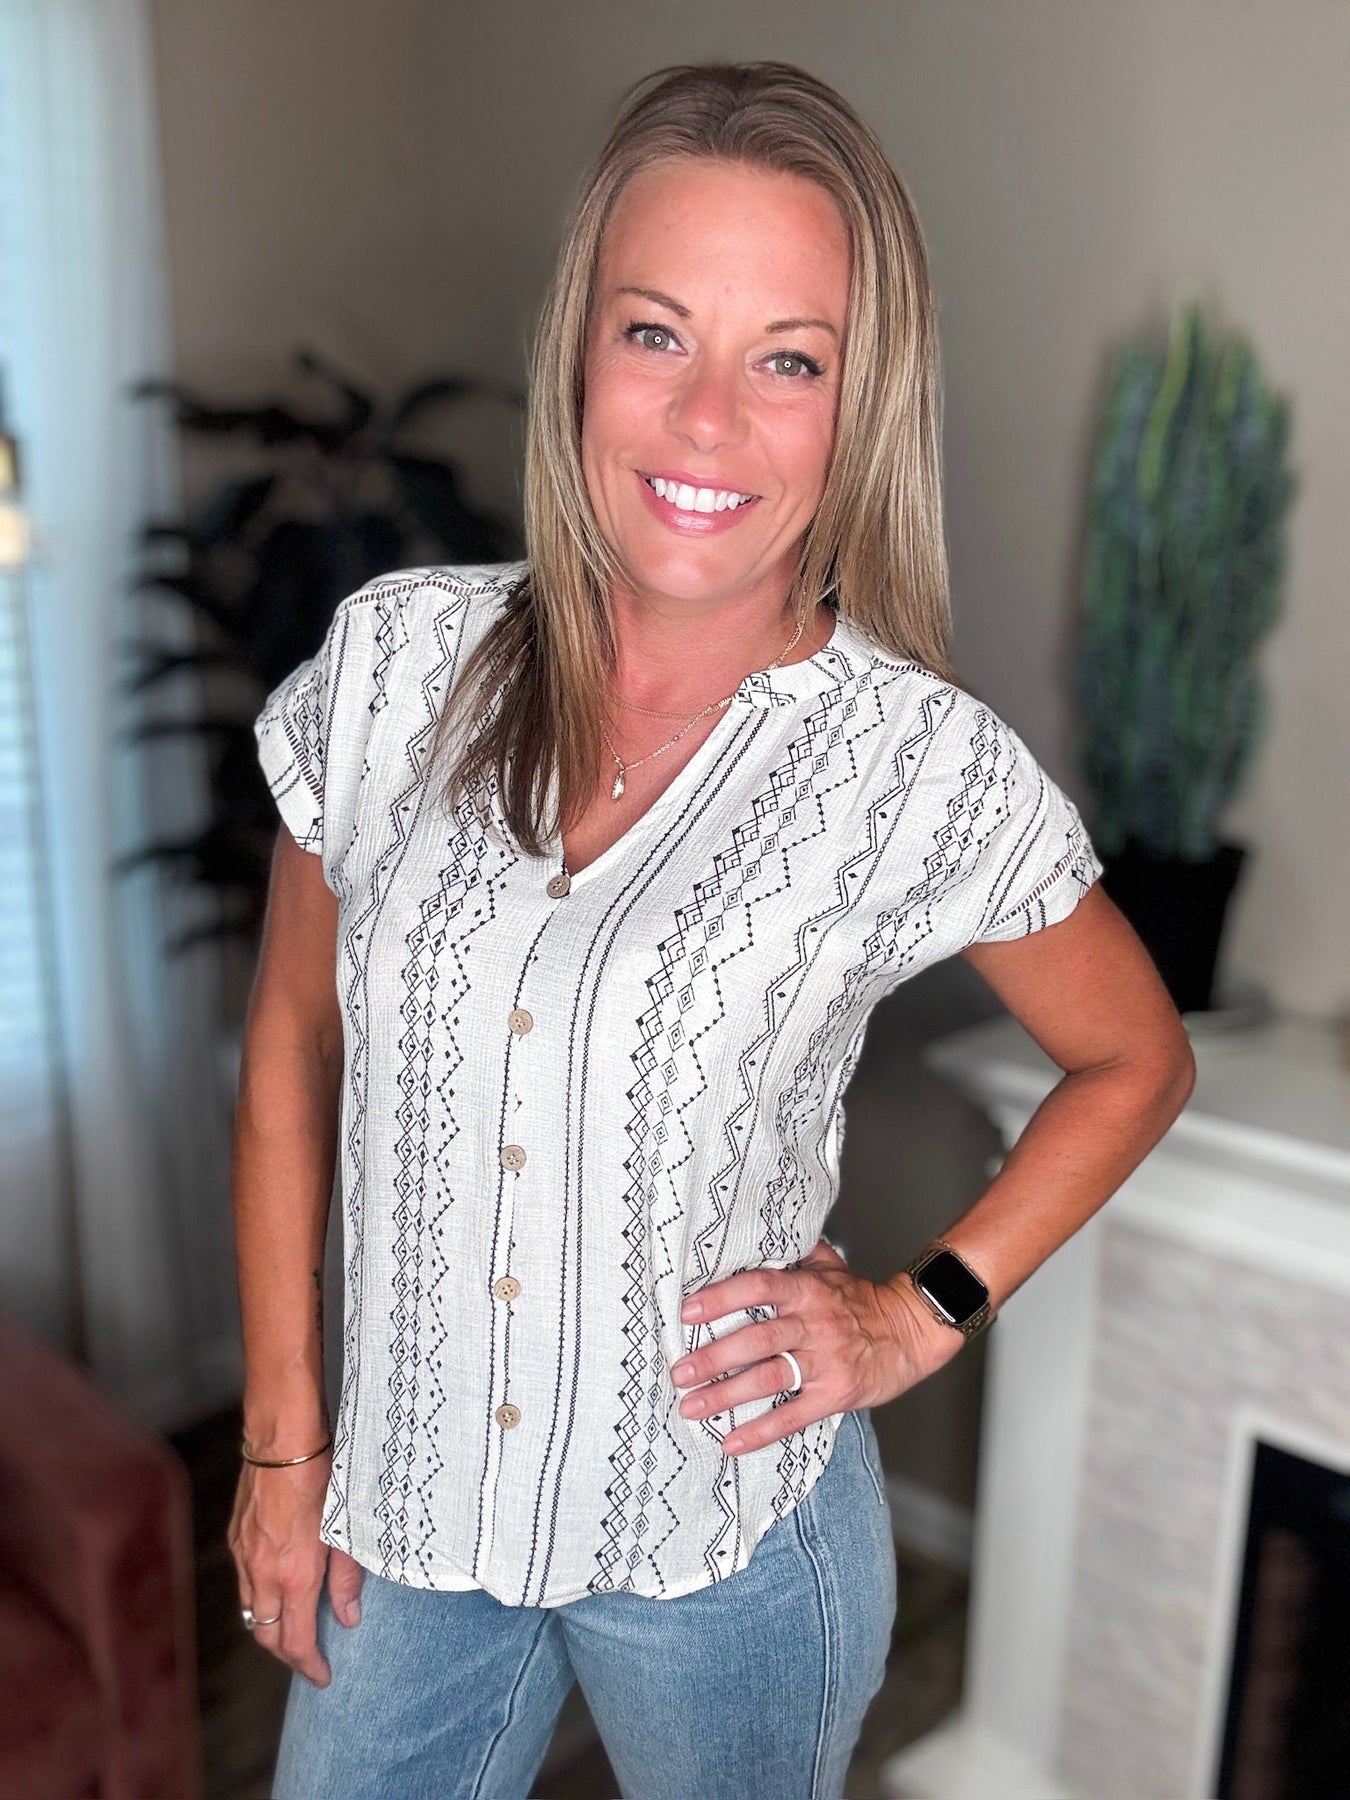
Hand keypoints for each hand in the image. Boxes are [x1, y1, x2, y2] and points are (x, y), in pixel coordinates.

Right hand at [227, 1451, 363, 1686]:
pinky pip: (244, 1582)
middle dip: (287, 1654)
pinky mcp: (236, 1538)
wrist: (283, 1438)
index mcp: (294, 1576)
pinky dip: (258, 1596)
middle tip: (309, 1657)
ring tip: (293, 1626)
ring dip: (269, 1626)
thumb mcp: (346, 1528)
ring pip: (250, 1610)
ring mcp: (245, 1556)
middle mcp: (263, 1573)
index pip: (295, 1641)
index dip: (309, 1665)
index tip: (323, 1676)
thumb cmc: (323, 1476)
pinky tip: (276, 1587)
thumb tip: (348, 1618)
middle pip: (266, 1635)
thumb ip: (347, 1578)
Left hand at [671, 1239, 964, 1454]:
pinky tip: (730, 1443)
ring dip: (726, 1395)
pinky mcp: (835, 1394)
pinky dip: (760, 1431)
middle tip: (679, 1371)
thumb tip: (756, 1231)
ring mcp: (825, 1361)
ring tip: (691, 1406)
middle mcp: (814, 1324)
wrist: (911, 1332)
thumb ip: (795, 1252)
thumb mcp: (831, 1266)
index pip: (759, 1286)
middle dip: (713, 1358)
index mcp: (808, 1289)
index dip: (721, 1297)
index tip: (687, 1311)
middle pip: (757, 1339)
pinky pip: (793, 1416)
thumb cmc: (863, 1300)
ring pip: (769, 1378)